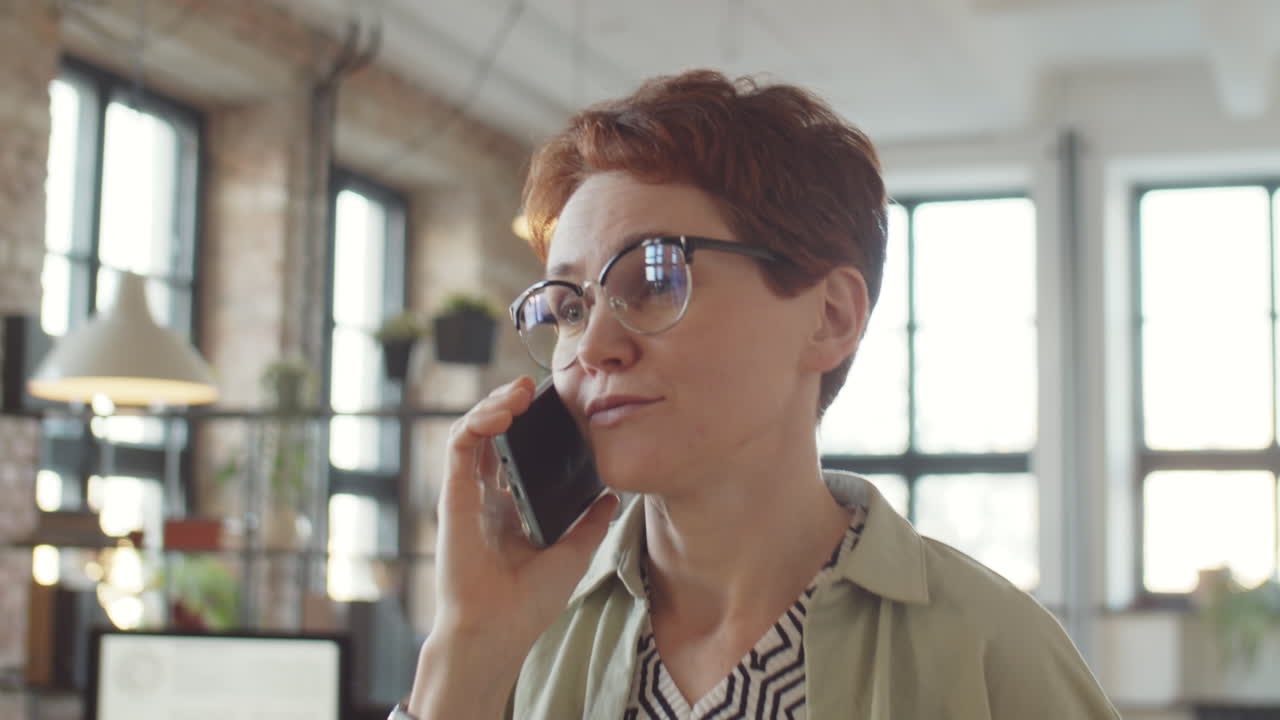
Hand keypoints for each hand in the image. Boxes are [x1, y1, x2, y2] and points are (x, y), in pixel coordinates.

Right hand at [407, 376, 618, 717]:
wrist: (498, 630)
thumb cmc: (528, 603)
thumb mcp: (573, 554)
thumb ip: (589, 523)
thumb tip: (612, 497)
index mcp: (508, 510)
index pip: (513, 453)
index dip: (528, 426)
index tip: (555, 408)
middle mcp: (484, 498)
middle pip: (490, 434)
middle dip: (509, 404)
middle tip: (533, 388)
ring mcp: (466, 494)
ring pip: (470, 431)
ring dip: (493, 404)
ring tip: (520, 393)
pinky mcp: (453, 495)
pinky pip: (459, 445)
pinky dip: (477, 421)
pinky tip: (504, 413)